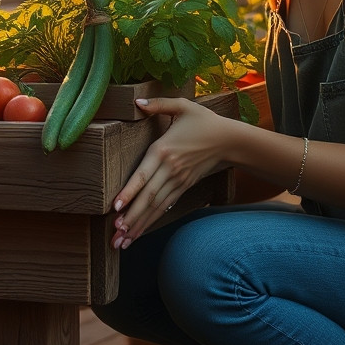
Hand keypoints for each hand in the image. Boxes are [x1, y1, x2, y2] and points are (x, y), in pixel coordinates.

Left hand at [112, 96, 226, 248]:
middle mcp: (169, 169)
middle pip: (147, 197)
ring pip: (155, 206)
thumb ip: (158, 104)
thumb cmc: (204, 121)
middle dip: (130, 218)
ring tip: (122, 242)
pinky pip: (164, 206)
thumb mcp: (183, 106)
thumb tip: (136, 102)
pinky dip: (151, 220)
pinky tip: (139, 232)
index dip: (129, 192)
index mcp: (163, 150)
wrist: (230, 140)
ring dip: (138, 225)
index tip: (115, 208)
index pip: (142, 176)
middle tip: (114, 236)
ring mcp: (177, 180)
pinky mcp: (183, 187)